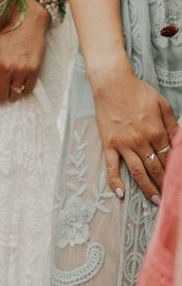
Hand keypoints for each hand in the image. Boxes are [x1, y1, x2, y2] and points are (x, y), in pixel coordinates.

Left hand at [0, 0, 50, 104]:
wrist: (28, 21)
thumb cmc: (6, 36)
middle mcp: (5, 67)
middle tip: (2, 85)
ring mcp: (20, 69)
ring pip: (13, 97)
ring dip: (11, 93)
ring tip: (12, 82)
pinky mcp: (34, 70)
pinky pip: (27, 91)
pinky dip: (23, 89)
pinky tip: (21, 80)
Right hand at [92, 64, 177, 201]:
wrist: (113, 85)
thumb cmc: (138, 92)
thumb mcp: (162, 104)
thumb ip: (171, 124)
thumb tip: (178, 142)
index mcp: (156, 130)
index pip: (168, 156)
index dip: (174, 170)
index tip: (178, 181)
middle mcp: (141, 141)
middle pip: (155, 167)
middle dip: (164, 183)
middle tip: (169, 198)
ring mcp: (124, 145)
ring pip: (138, 171)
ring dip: (147, 187)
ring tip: (154, 200)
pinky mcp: (109, 145)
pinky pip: (112, 167)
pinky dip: (115, 182)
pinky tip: (120, 194)